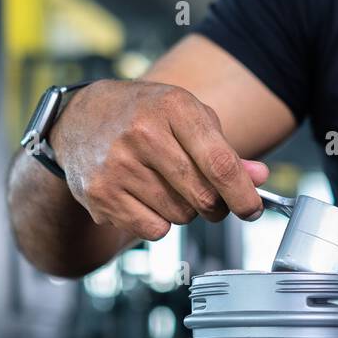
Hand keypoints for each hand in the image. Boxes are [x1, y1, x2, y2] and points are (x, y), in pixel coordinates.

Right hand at [50, 79, 267, 240]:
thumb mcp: (187, 118)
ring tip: (164, 186)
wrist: (78, 121)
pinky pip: (154, 230)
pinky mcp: (101, 194)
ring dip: (183, 211)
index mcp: (172, 107)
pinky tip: (143, 197)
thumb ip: (225, 151)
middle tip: (209, 198)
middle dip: (215, 206)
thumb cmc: (143, 117)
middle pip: (203, 197)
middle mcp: (142, 133)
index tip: (252, 210)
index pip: (220, 163)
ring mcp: (117, 165)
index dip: (243, 195)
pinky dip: (157, 222)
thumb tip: (259, 179)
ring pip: (180, 217)